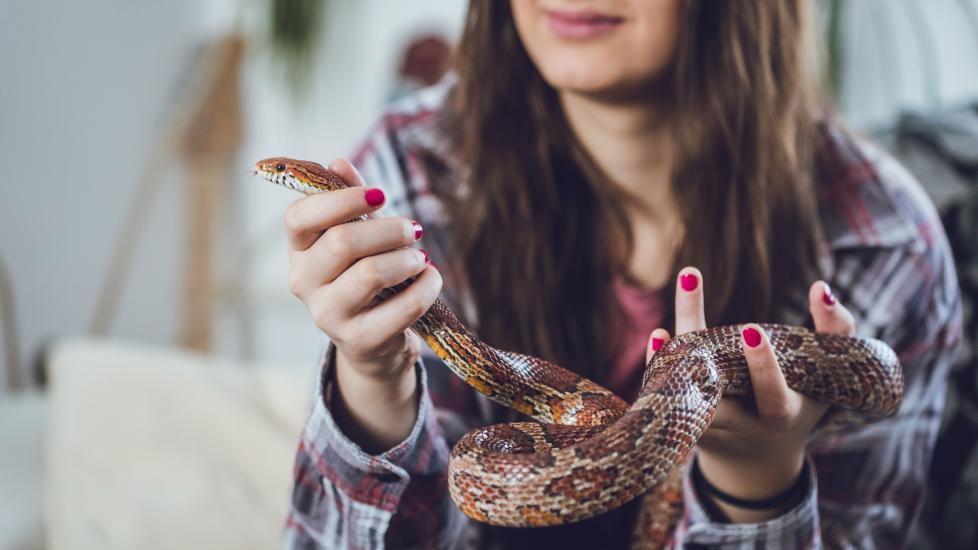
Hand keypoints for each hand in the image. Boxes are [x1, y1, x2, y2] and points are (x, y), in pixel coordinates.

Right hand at [284, 158, 441, 451]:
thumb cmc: (364, 276)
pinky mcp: (359, 340)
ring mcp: (327, 315)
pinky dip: (425, 287)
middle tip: (413, 229)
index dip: (341, 200)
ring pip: (371, 273)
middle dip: (388, 230)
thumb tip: (339, 163)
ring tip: (420, 257)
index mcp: (298, 250)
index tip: (380, 194)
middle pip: (342, 242)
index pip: (299, 217)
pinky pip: (402, 307)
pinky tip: (430, 278)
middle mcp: (303, 282)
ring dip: (407, 258)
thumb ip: (349, 200)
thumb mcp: (357, 235)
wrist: (372, 342)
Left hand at [645, 267, 853, 521]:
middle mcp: (741, 422)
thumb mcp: (827, 376)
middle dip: (702, 372)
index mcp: (781, 414)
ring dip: (671, 365)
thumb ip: (835, 331)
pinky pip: (669, 390)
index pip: (773, 396)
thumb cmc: (801, 399)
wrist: (757, 458)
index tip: (753, 331)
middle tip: (707, 333)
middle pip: (725, 402)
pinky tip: (658, 336)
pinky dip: (660, 365)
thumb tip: (820, 286)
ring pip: (687, 394)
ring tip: (661, 333)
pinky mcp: (684, 420)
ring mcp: (708, 423)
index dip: (763, 367)